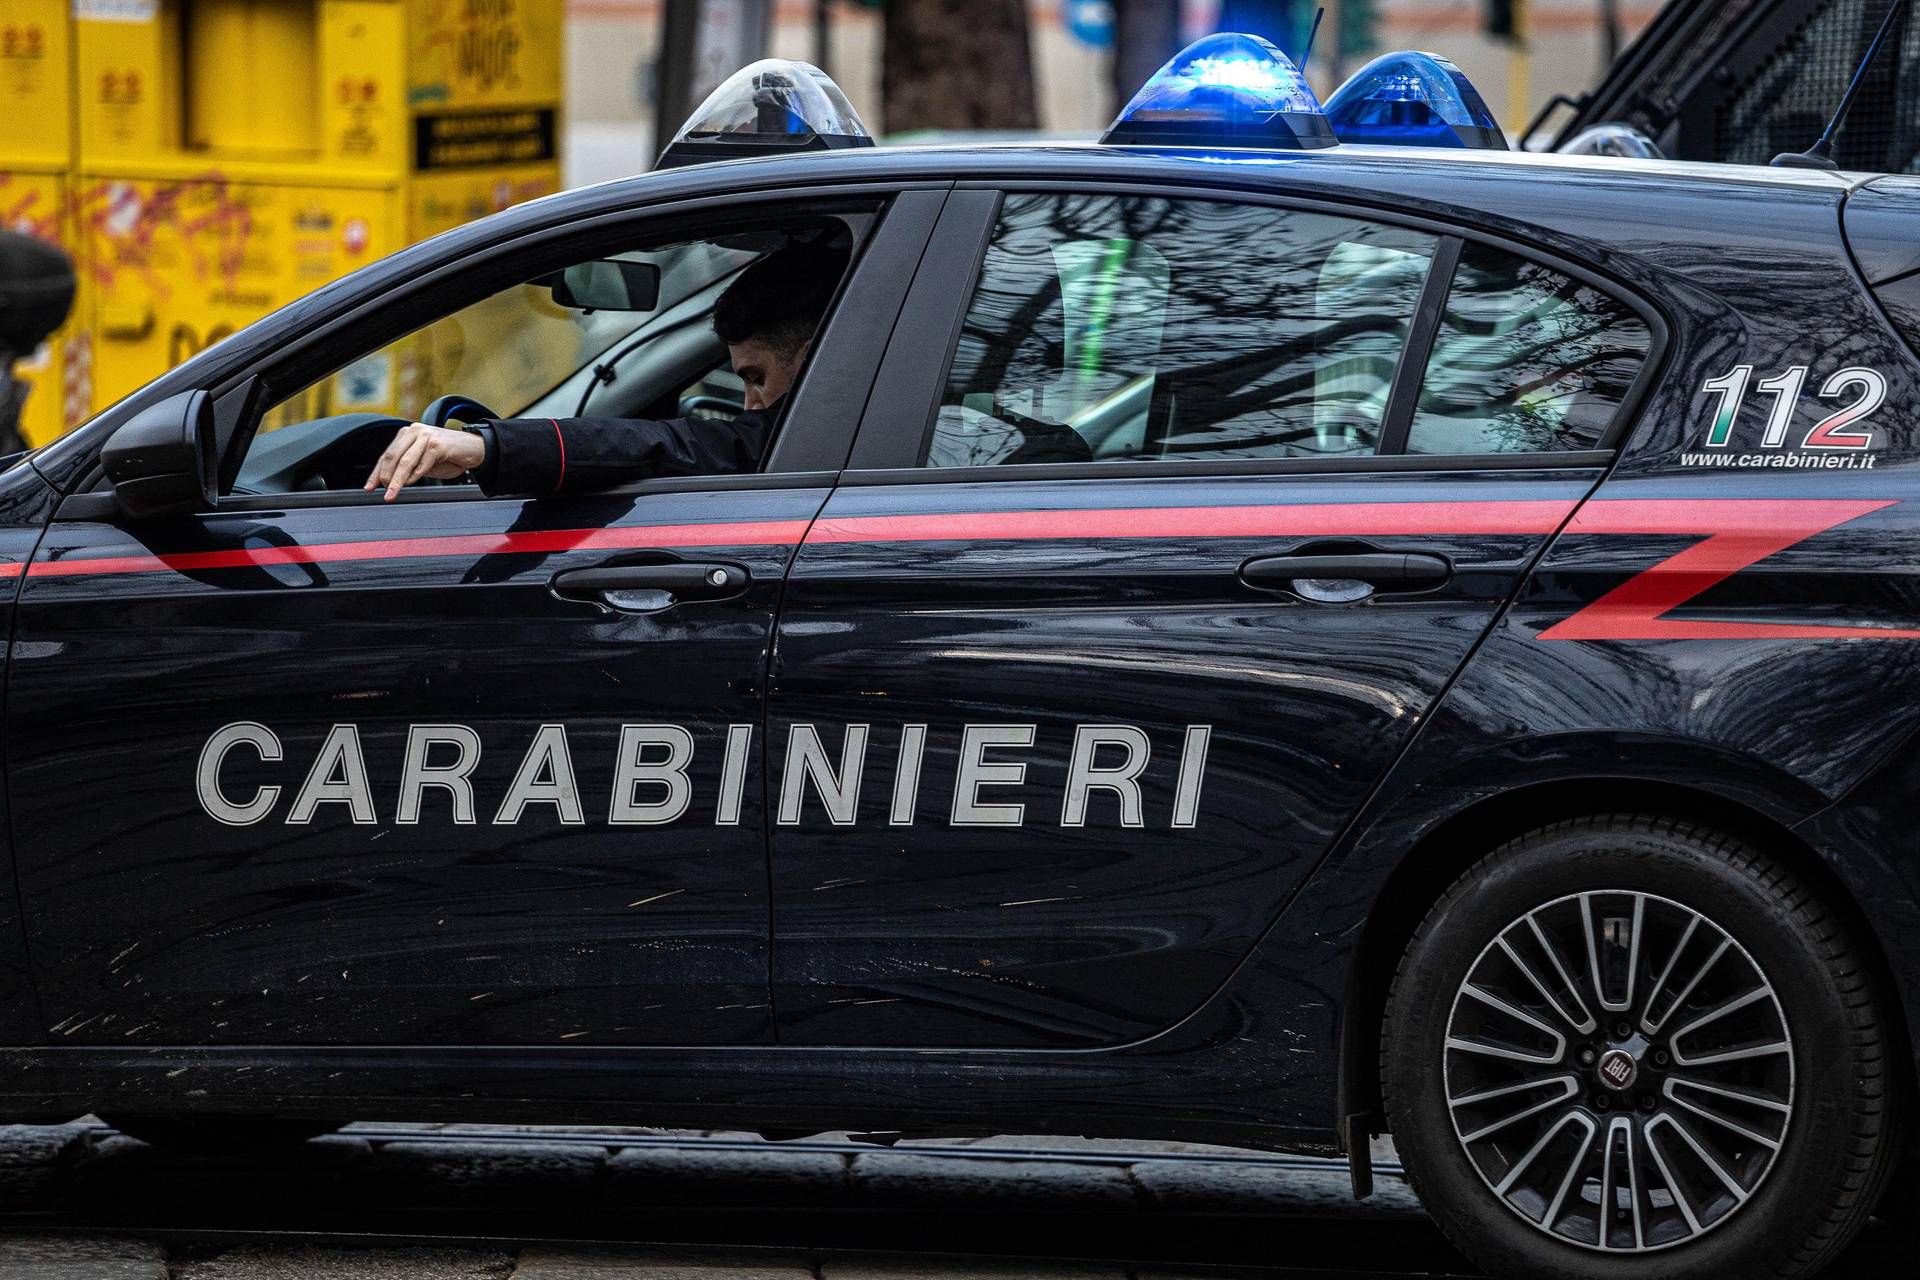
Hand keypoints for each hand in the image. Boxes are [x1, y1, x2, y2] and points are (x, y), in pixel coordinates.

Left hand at [365, 423, 485, 500]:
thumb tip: (389, 482)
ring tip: (392, 493)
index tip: (370, 487)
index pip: (387, 454)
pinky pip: (421, 464)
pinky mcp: (438, 444)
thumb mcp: (423, 462)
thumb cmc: (450, 456)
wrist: (476, 449)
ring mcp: (426, 436)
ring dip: (396, 480)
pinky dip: (415, 476)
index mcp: (408, 434)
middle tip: (383, 493)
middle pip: (392, 456)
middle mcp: (414, 431)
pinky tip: (410, 483)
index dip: (376, 472)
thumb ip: (408, 468)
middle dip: (385, 477)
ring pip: (404, 461)